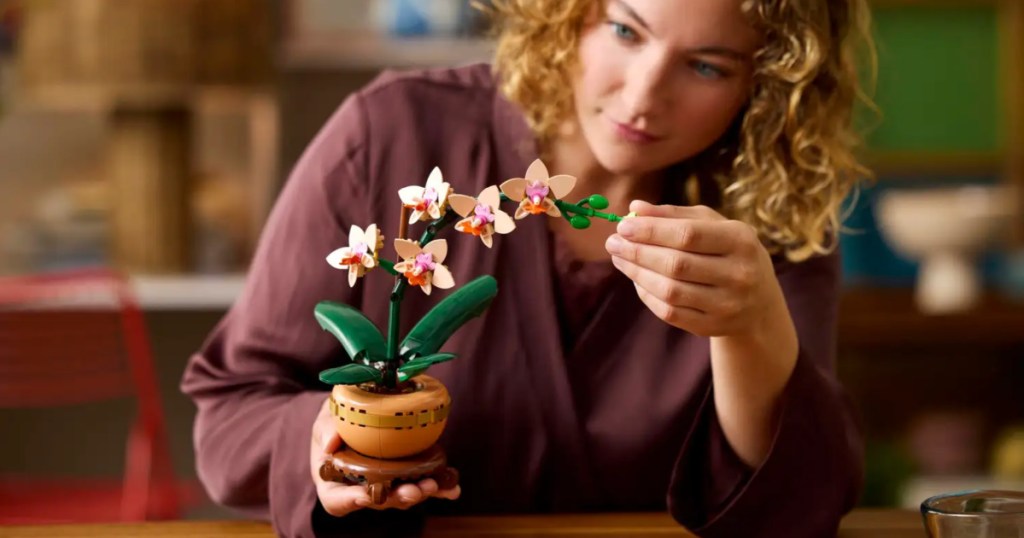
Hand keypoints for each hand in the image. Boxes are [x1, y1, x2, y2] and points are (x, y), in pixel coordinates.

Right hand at [310, 396, 460, 515]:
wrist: (349, 419)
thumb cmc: (332, 424)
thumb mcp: (324, 422)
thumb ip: (326, 429)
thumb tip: (330, 443)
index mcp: (334, 484)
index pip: (338, 501)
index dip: (351, 501)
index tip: (364, 495)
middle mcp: (361, 491)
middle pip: (378, 502)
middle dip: (398, 497)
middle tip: (413, 491)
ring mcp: (386, 486)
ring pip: (402, 496)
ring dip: (420, 493)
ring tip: (434, 484)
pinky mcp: (406, 477)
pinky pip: (422, 485)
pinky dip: (439, 489)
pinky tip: (452, 489)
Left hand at [605, 200, 787, 337]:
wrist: (759, 300)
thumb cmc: (728, 250)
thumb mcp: (711, 225)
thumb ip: (674, 215)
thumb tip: (636, 208)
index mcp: (740, 240)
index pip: (688, 235)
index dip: (651, 231)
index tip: (622, 226)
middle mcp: (739, 274)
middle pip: (676, 264)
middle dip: (638, 252)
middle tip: (612, 243)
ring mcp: (727, 305)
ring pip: (670, 291)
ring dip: (637, 274)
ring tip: (619, 259)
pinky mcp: (712, 327)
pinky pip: (670, 312)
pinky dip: (646, 294)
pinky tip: (636, 279)